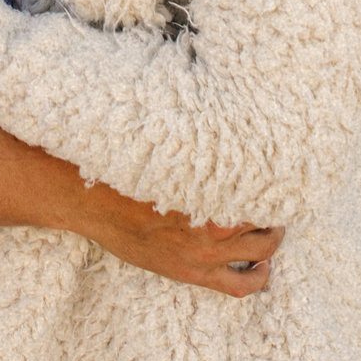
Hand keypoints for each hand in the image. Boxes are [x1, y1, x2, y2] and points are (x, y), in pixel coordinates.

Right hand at [0, 115, 281, 297]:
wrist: (78, 193)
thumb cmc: (118, 153)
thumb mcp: (160, 125)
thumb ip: (195, 116)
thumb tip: (215, 74)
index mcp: (211, 177)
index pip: (267, 177)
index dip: (280, 169)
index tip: (281, 158)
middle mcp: (214, 219)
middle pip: (271, 214)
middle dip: (278, 202)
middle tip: (277, 189)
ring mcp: (204, 250)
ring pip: (264, 251)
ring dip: (272, 236)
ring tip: (269, 221)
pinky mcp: (190, 272)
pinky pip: (240, 286)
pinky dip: (258, 276)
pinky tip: (259, 264)